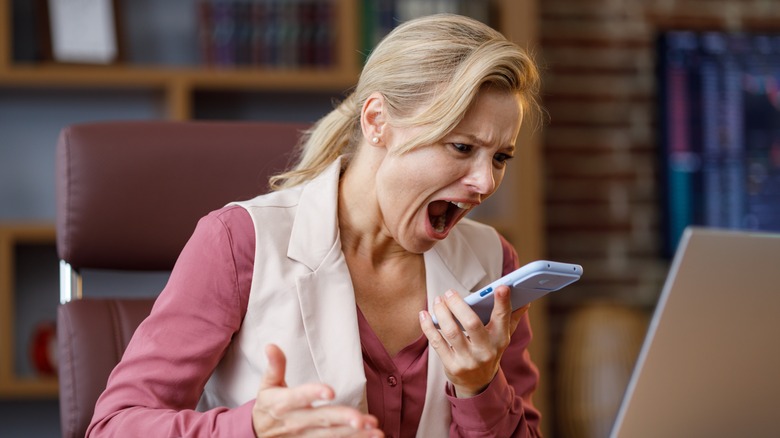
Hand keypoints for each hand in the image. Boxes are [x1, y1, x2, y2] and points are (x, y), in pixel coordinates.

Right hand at [252, 344, 383, 436]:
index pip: (298, 397)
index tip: (330, 391)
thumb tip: (271, 345)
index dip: (313, 394)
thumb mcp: (267, 384)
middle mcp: (295, 421)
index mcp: (282, 403)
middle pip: (321, 419)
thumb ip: (274, 365)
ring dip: (354, 434)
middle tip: (361, 419)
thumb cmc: (268, 405)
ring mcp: (304, 436)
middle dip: (342, 419)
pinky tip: (371, 436)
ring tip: (374, 428)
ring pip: (331, 435)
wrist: (257, 434)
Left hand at [419, 285, 527, 397]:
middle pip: (471, 323)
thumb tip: (524, 300)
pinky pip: (437, 342)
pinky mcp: (452, 366)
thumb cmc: (489, 350)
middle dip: (458, 305)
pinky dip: (428, 327)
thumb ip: (511, 318)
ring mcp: (468, 360)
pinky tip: (424, 314)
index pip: (503, 319)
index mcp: (500, 339)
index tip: (501, 287)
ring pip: (451, 331)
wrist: (477, 382)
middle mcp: (486, 350)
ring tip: (438, 300)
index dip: (503, 303)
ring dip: (441, 313)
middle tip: (449, 292)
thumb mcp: (502, 337)